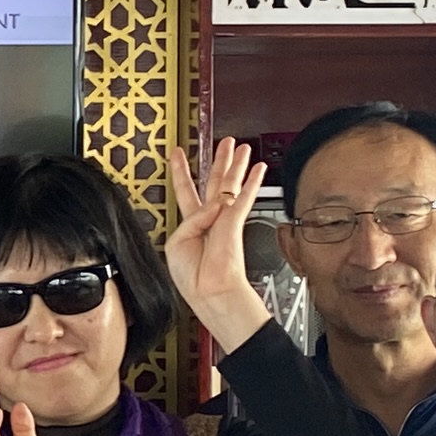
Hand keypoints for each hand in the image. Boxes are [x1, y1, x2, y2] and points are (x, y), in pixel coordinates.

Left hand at [162, 139, 263, 332]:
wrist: (210, 292)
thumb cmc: (193, 277)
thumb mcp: (177, 242)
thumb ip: (192, 218)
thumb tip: (214, 206)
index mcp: (191, 224)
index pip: (185, 190)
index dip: (180, 171)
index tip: (176, 154)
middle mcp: (209, 219)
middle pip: (213, 182)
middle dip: (219, 161)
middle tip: (224, 143)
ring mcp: (223, 219)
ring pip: (230, 184)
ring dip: (237, 165)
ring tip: (242, 148)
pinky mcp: (234, 222)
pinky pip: (243, 197)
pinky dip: (252, 182)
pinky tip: (258, 169)